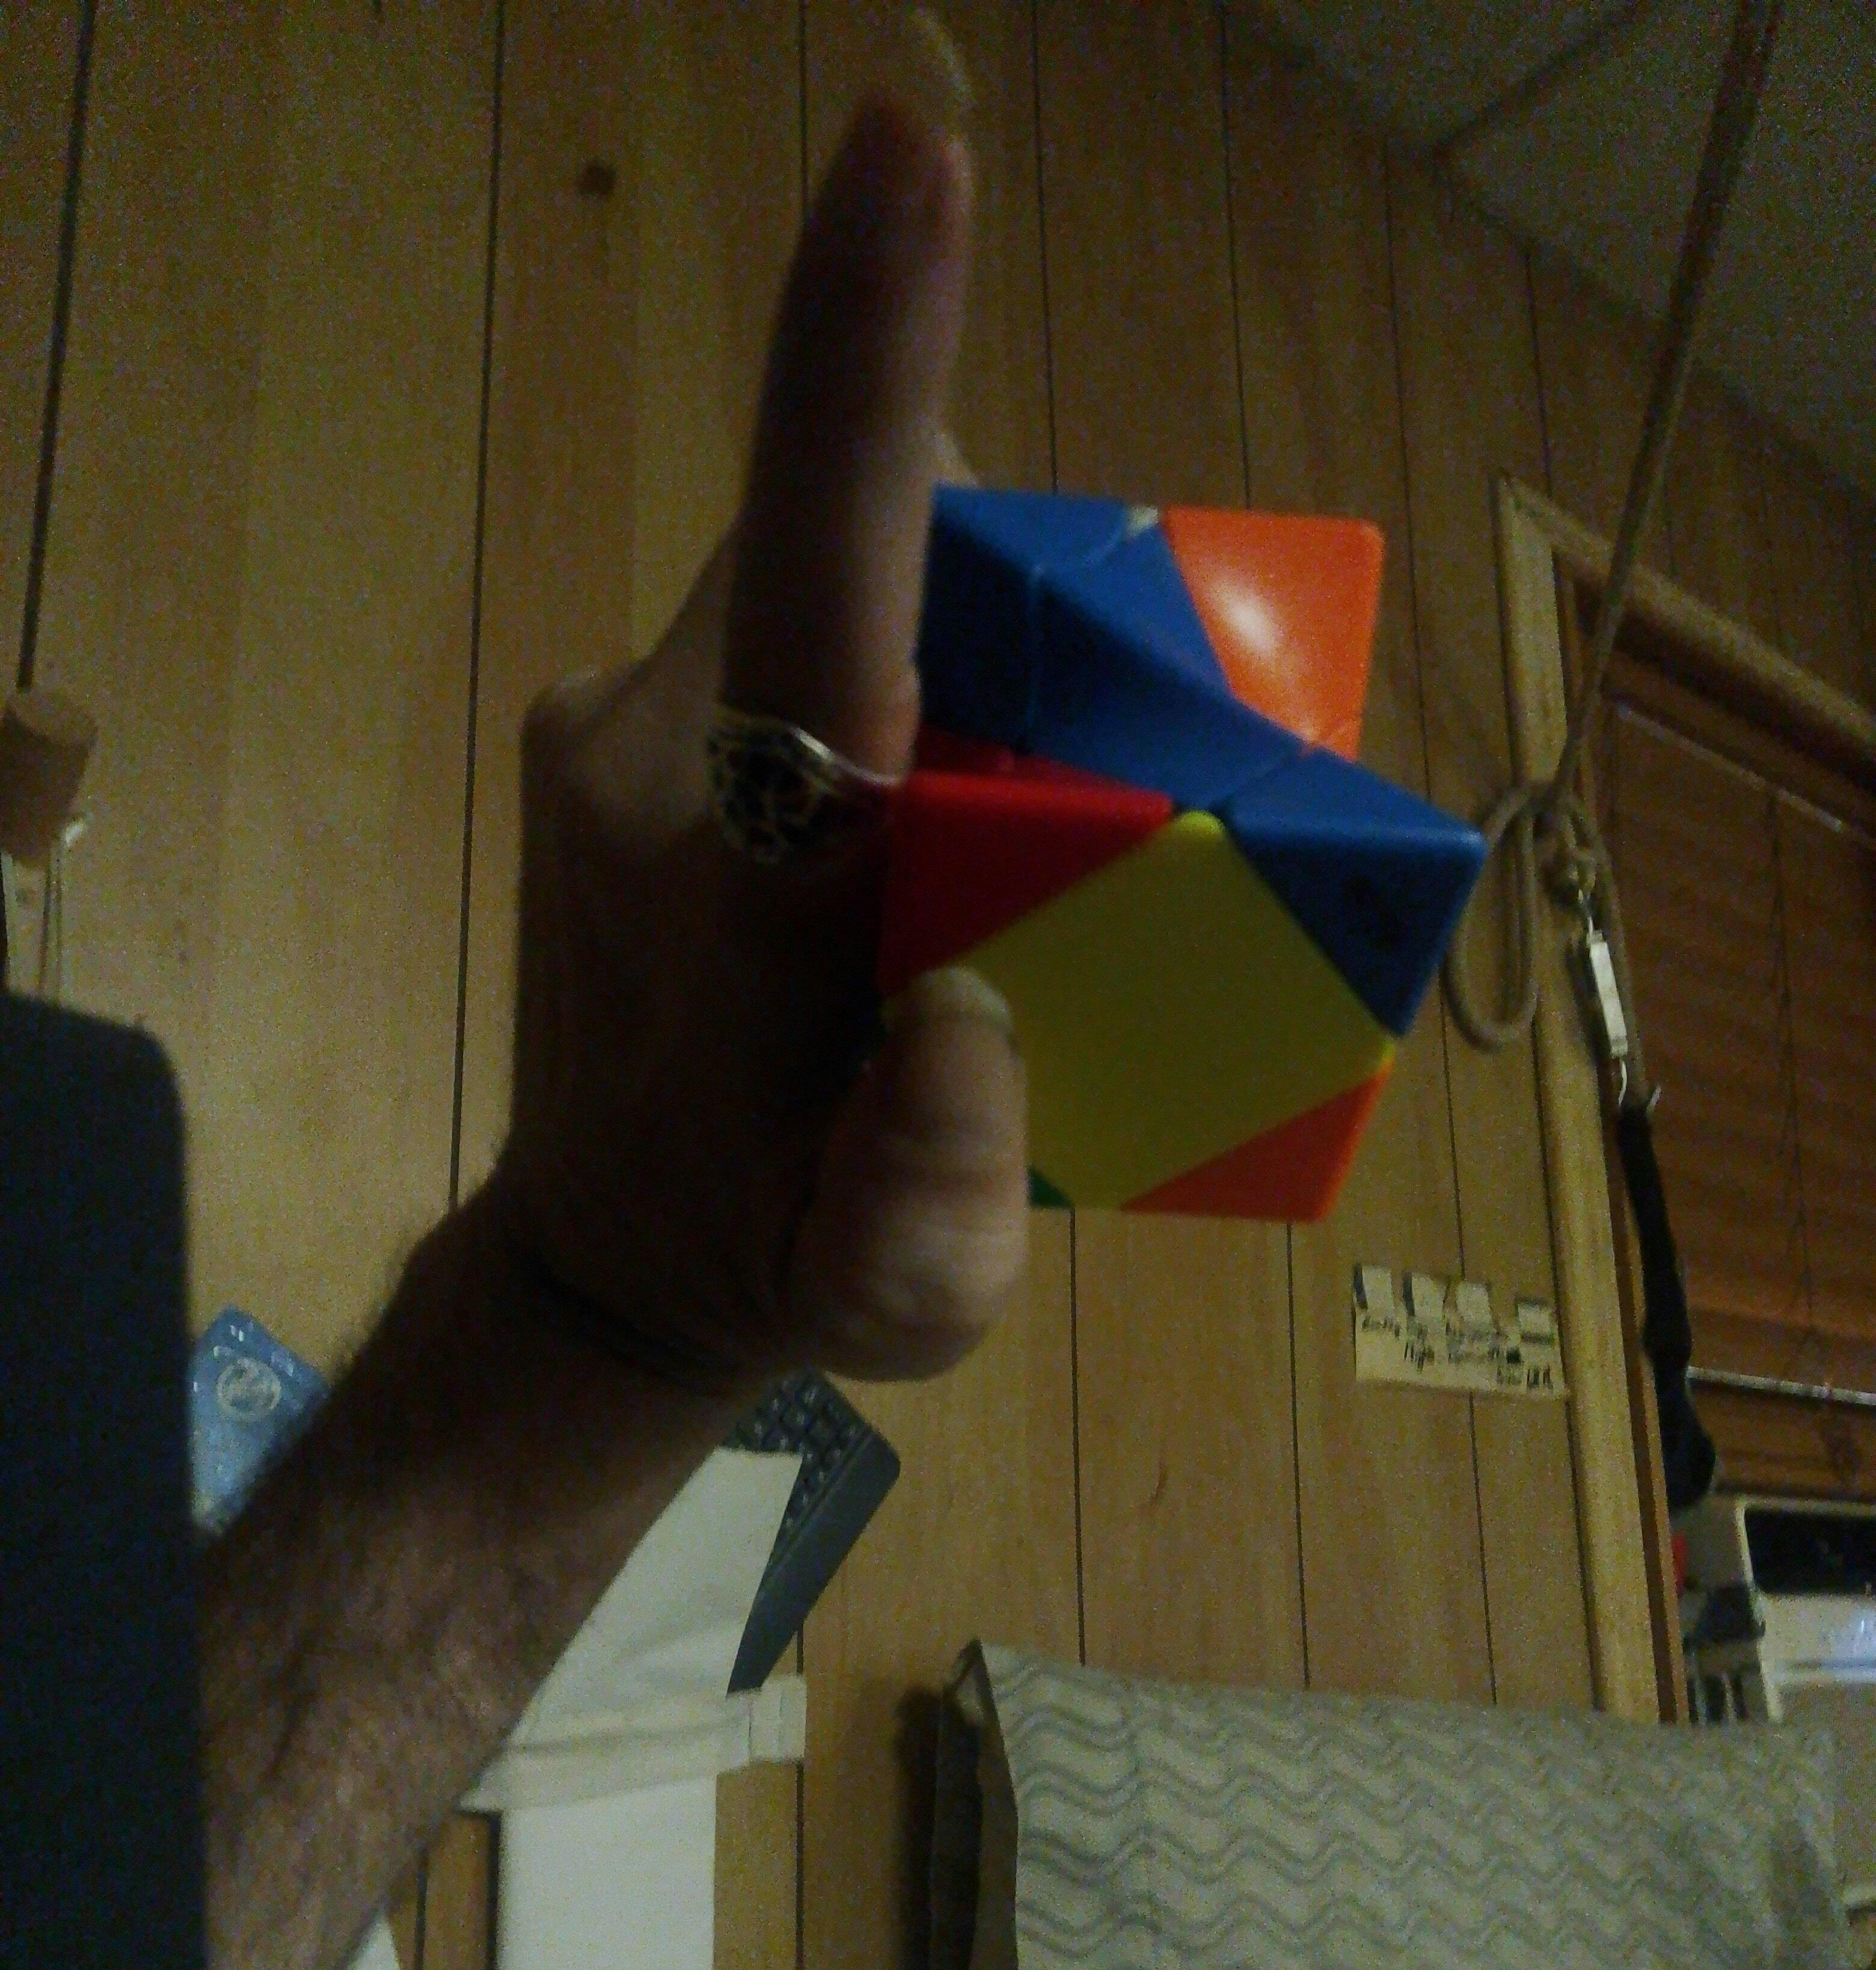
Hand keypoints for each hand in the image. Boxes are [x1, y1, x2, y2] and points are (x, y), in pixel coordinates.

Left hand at [498, 96, 1026, 1389]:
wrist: (600, 1256)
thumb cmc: (764, 1265)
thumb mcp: (890, 1303)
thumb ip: (939, 1197)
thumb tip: (973, 1009)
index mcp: (745, 863)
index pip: (816, 572)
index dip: (869, 357)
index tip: (908, 142)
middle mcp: (650, 742)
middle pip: (859, 546)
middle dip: (997, 597)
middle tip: (1094, 759)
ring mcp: (608, 720)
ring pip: (826, 575)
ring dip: (942, 644)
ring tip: (995, 826)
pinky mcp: (608, 725)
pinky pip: (788, 625)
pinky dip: (881, 675)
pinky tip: (910, 819)